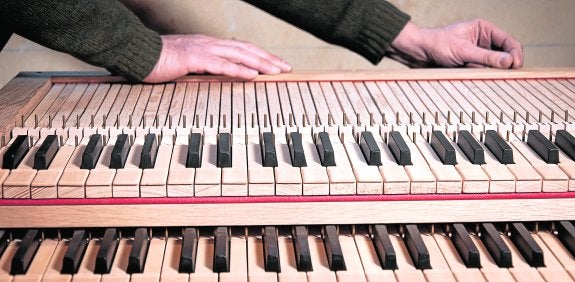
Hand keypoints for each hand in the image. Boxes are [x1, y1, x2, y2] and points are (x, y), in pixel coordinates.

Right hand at [144, 34, 291, 81]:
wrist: (139, 54)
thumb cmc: (159, 61)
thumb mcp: (187, 63)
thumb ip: (204, 67)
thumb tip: (218, 75)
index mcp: (209, 45)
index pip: (241, 48)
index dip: (260, 55)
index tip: (275, 64)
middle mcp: (210, 43)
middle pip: (246, 49)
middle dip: (268, 58)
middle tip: (285, 67)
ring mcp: (203, 49)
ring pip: (239, 54)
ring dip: (260, 62)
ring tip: (276, 70)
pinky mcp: (194, 58)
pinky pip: (221, 65)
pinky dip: (239, 69)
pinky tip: (252, 74)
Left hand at [386, 19, 522, 68]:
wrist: (417, 53)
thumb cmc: (436, 45)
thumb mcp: (463, 51)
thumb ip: (485, 57)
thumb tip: (508, 62)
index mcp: (484, 29)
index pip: (508, 41)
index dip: (515, 53)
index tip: (515, 65)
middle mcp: (483, 40)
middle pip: (504, 54)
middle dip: (504, 64)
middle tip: (505, 75)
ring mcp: (477, 53)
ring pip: (494, 65)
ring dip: (490, 71)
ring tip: (479, 73)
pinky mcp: (470, 64)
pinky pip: (482, 72)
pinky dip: (481, 76)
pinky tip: (472, 76)